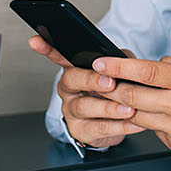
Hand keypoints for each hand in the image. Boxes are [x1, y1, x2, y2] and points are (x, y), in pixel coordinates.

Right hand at [27, 35, 145, 148]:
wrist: (114, 123)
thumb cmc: (112, 93)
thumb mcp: (117, 72)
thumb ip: (120, 61)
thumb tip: (124, 58)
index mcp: (74, 70)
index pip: (58, 55)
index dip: (46, 48)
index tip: (35, 40)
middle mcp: (68, 90)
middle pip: (73, 80)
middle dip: (92, 80)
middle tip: (110, 82)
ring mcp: (71, 111)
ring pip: (85, 107)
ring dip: (109, 108)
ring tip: (129, 109)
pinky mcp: (81, 131)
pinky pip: (99, 128)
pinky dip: (120, 126)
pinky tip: (134, 122)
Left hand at [91, 55, 170, 163]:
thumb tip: (151, 64)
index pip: (146, 71)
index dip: (118, 67)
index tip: (101, 62)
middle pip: (132, 96)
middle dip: (110, 87)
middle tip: (99, 80)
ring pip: (135, 114)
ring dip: (121, 105)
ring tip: (114, 95)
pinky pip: (150, 129)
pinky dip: (144, 119)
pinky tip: (147, 112)